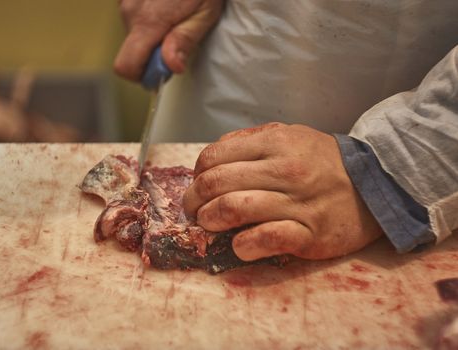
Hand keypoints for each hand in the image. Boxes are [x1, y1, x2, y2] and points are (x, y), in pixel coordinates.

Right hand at [114, 0, 223, 80]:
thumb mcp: (204, 13)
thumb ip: (184, 41)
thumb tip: (172, 67)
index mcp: (148, 22)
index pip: (125, 66)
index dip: (142, 75)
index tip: (162, 70)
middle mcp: (129, 11)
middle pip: (131, 50)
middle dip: (153, 52)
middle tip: (178, 35)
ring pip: (133, 32)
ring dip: (152, 33)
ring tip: (175, 14)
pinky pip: (133, 15)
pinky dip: (147, 16)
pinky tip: (165, 5)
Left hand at [183, 123, 383, 260]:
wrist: (376, 184)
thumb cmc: (323, 161)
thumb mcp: (290, 134)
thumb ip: (250, 140)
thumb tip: (212, 157)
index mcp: (274, 142)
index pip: (213, 157)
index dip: (197, 174)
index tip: (199, 185)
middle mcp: (284, 170)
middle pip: (216, 184)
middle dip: (194, 201)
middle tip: (194, 211)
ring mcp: (297, 202)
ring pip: (234, 209)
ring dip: (210, 221)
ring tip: (209, 225)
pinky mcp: (310, 233)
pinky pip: (266, 239)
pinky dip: (243, 245)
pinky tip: (238, 244)